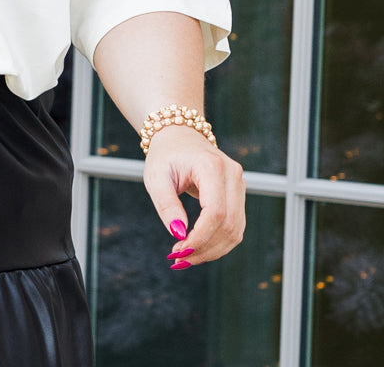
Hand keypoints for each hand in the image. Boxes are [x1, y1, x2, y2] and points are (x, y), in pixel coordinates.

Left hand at [142, 125, 244, 268]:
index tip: (179, 251)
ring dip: (212, 250)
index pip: (215, 211)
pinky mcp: (239, 195)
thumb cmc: (165, 155)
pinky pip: (234, 226)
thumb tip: (179, 235)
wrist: (179, 135)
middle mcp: (232, 175)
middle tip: (179, 259)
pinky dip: (217, 242)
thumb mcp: (156, 177)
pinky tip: (197, 248)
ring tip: (185, 257)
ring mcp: (240, 185)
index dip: (200, 237)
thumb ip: (166, 205)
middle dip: (205, 248)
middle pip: (228, 224)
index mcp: (211, 166)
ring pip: (235, 230)